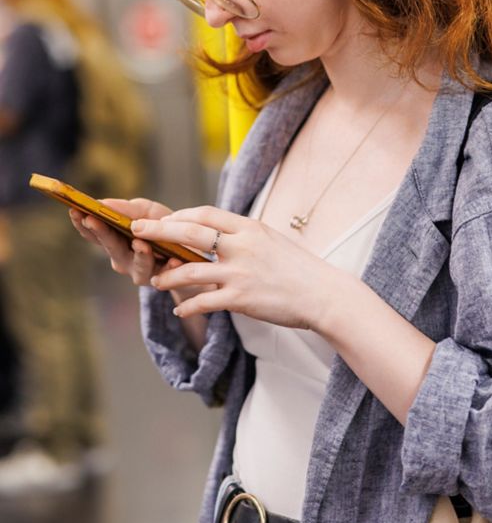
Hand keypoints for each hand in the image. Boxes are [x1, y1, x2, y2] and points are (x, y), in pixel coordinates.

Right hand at [69, 197, 179, 286]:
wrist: (192, 250)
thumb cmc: (163, 226)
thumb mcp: (146, 211)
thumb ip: (127, 209)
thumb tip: (103, 203)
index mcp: (115, 241)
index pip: (93, 233)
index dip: (82, 223)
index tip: (74, 210)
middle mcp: (123, 259)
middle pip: (111, 247)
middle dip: (102, 233)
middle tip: (93, 220)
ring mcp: (143, 272)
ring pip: (138, 266)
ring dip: (139, 255)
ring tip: (141, 244)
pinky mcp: (165, 280)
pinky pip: (166, 275)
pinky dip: (170, 267)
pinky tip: (174, 260)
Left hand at [130, 206, 346, 329]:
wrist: (323, 294)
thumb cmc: (299, 269)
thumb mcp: (272, 240)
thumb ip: (245, 236)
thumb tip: (221, 235)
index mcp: (249, 228)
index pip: (206, 214)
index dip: (180, 216)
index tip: (165, 220)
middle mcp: (242, 246)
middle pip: (190, 233)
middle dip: (159, 231)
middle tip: (137, 230)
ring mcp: (240, 272)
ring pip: (190, 270)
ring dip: (168, 275)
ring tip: (156, 281)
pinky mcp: (241, 298)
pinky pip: (204, 301)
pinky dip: (188, 305)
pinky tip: (180, 309)